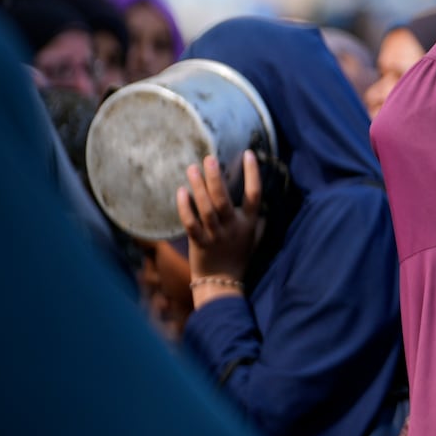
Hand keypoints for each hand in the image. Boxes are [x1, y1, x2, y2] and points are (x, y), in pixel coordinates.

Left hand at [178, 151, 261, 305]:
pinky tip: (181, 192)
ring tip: (192, 168)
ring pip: (206, 209)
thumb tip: (251, 188)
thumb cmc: (238, 254)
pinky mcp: (199, 244)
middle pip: (224, 200)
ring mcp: (215, 236)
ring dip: (198, 188)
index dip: (253, 174)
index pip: (254, 195)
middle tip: (209, 158)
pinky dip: (185, 209)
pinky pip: (191, 224)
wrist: (222, 281)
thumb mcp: (253, 234)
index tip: (248, 154)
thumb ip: (253, 215)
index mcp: (249, 223)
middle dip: (216, 178)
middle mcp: (233, 228)